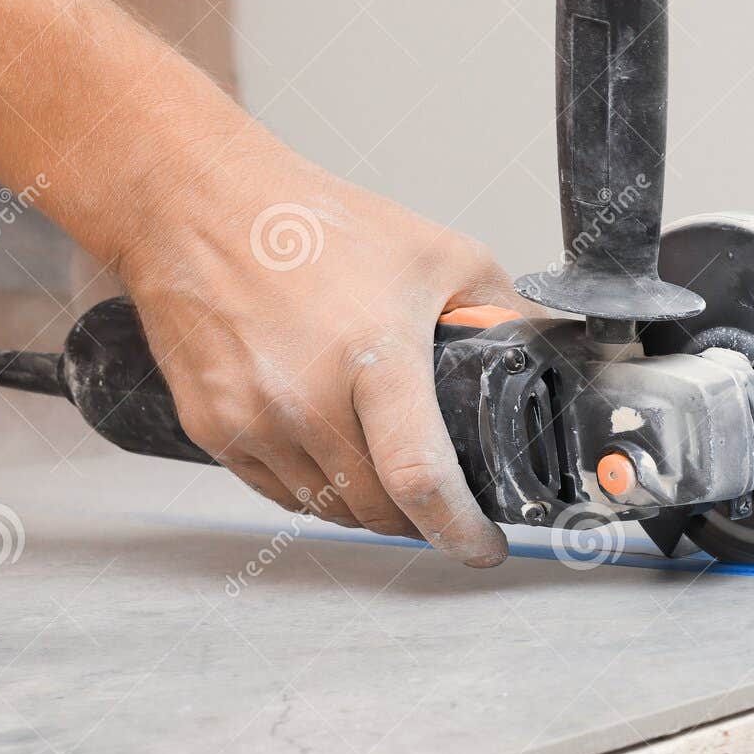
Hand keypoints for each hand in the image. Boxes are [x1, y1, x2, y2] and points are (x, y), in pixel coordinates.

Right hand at [118, 145, 532, 565]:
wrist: (199, 205)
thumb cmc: (316, 224)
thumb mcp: (439, 254)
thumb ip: (502, 311)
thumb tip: (554, 348)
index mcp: (374, 357)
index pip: (420, 479)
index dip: (460, 530)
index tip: (484, 548)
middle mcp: (307, 398)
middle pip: (379, 507)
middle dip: (420, 516)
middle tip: (439, 497)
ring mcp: (253, 420)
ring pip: (329, 508)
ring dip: (367, 505)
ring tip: (385, 464)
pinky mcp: (213, 428)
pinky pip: (279, 491)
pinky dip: (315, 488)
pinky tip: (332, 449)